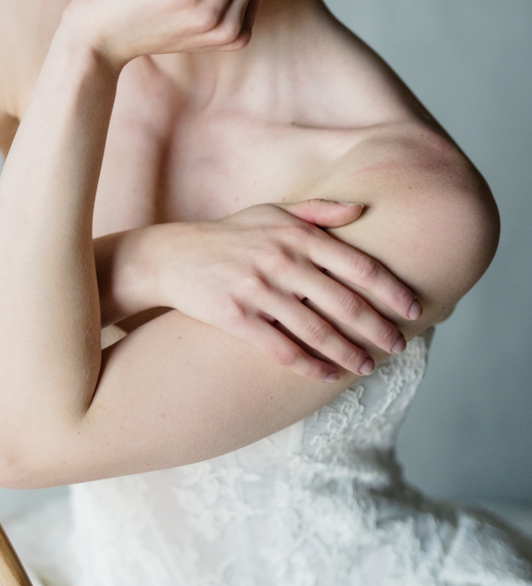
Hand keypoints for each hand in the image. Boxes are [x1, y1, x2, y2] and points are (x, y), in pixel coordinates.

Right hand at [127, 200, 420, 381]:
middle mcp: (280, 258)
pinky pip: (282, 348)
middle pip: (343, 301)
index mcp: (295, 233)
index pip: (356, 264)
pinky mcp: (236, 316)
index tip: (413, 308)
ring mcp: (257, 288)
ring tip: (367, 366)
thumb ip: (319, 212)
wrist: (173, 257)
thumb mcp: (272, 212)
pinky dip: (309, 365)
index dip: (390, 289)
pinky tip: (327, 375)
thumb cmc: (230, 235)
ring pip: (316, 330)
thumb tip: (362, 210)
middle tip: (398, 345)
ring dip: (348, 352)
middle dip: (377, 328)